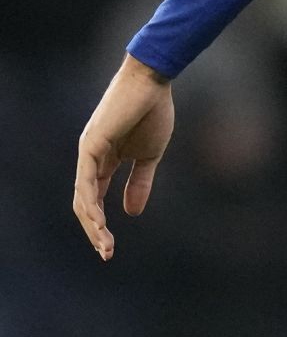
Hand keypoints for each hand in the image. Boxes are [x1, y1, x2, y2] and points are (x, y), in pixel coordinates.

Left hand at [73, 54, 175, 260]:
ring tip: (104, 244)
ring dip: (92, 224)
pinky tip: (98, 220)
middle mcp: (90, 160)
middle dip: (94, 231)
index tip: (111, 248)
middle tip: (106, 253)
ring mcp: (88, 153)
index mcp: (104, 161)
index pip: (95, 199)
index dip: (101, 225)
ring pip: (82, 197)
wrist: (153, 83)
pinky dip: (90, 203)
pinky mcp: (91, 145)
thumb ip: (140, 182)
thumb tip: (132, 213)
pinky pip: (86, 181)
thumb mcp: (150, 156)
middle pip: (84, 204)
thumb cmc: (153, 112)